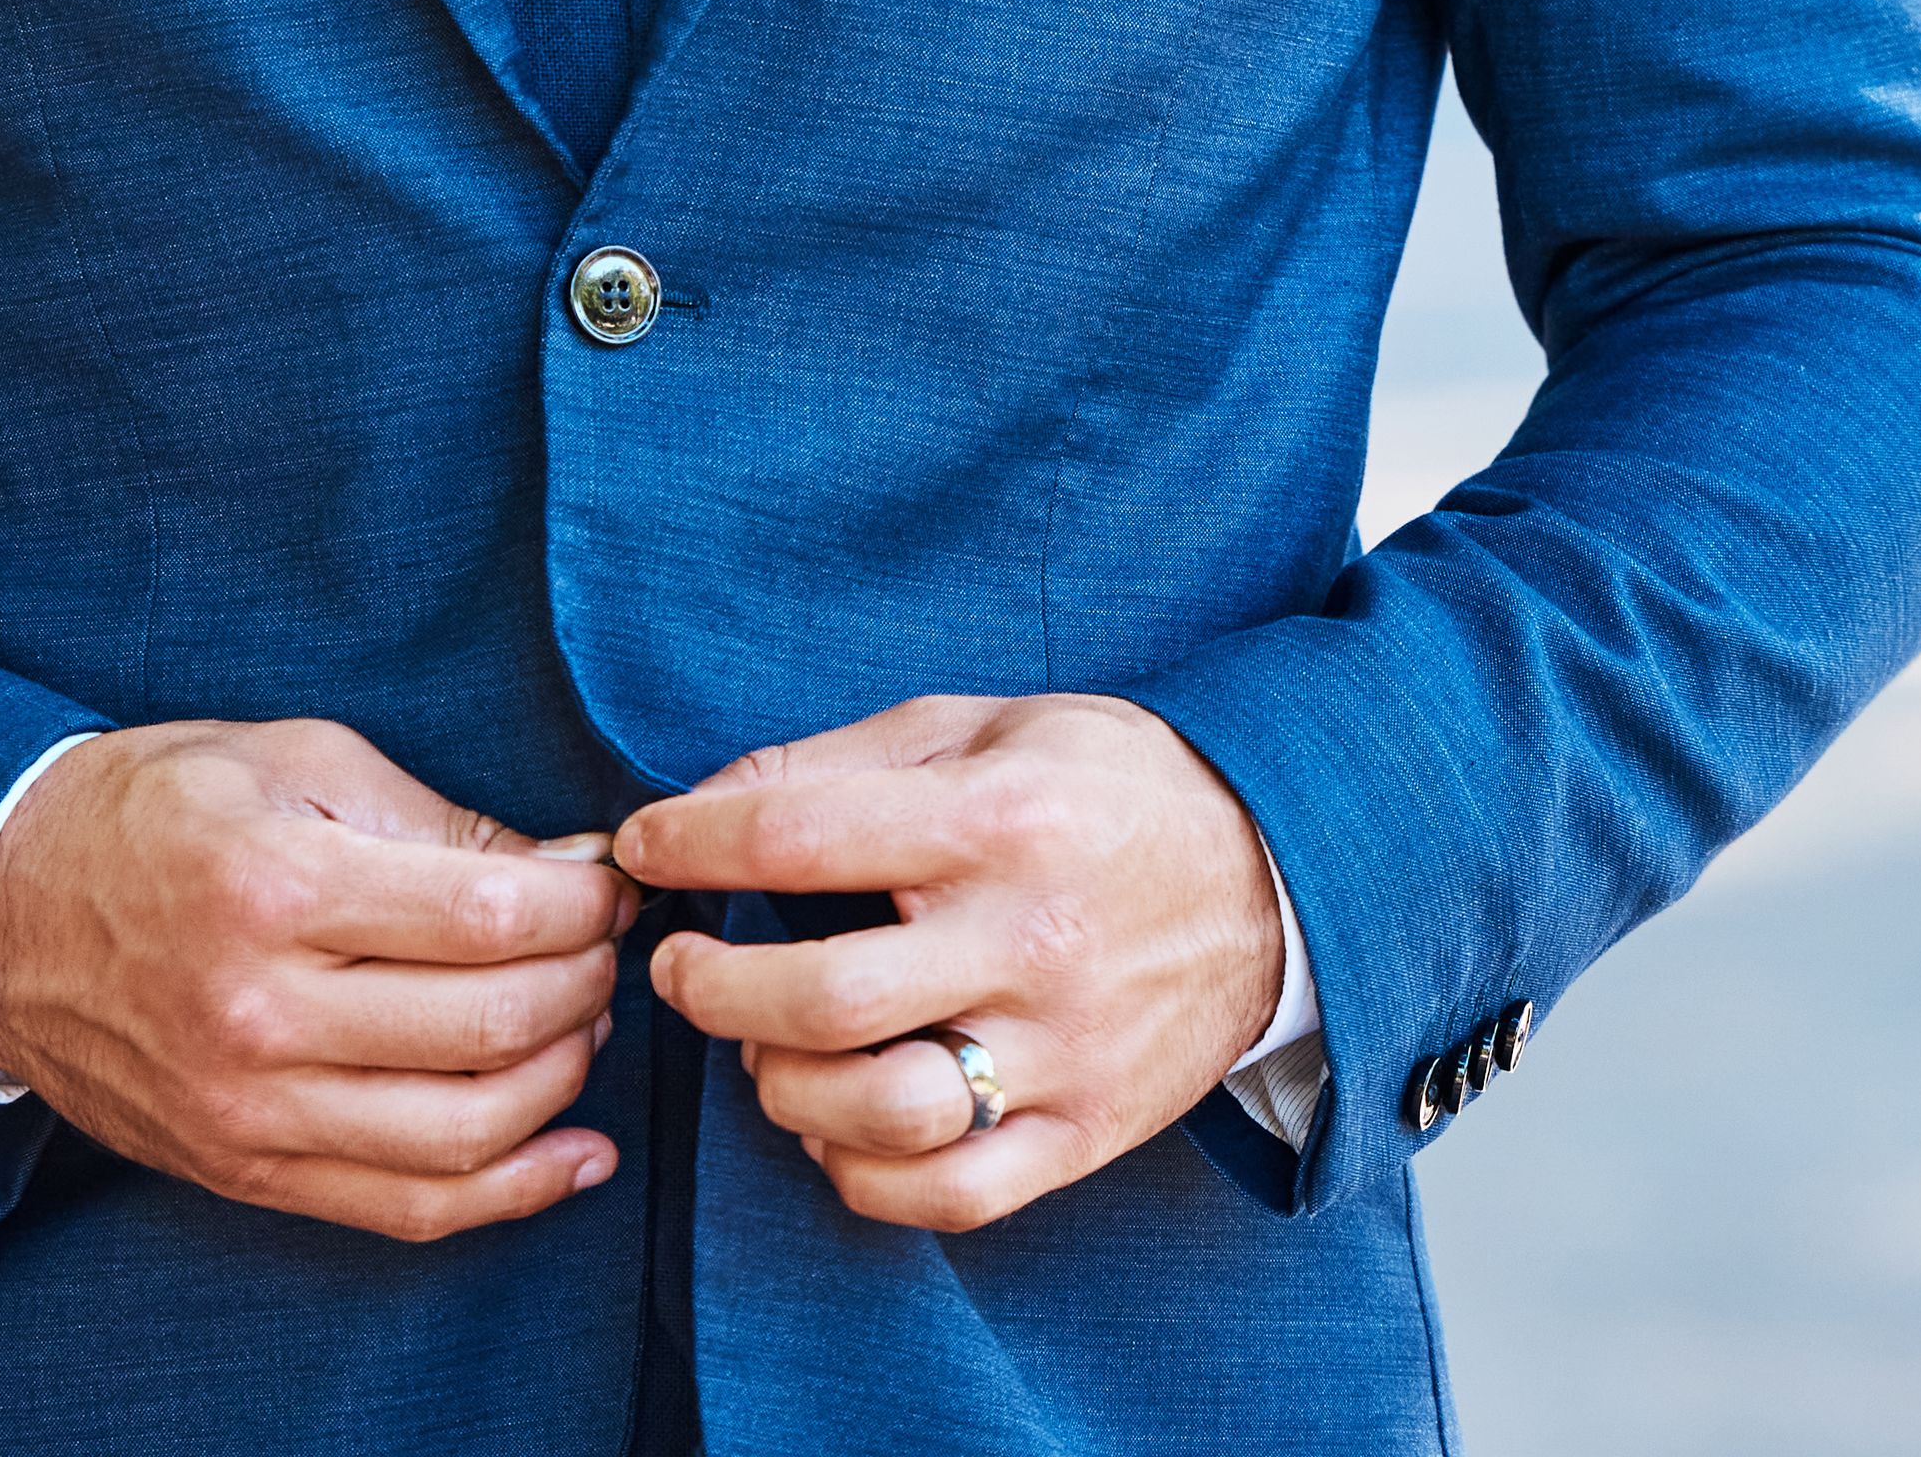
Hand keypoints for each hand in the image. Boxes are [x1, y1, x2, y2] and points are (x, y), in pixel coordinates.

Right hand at [0, 717, 628, 1240]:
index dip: (582, 903)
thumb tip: (567, 871)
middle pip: (492, 1025)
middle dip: (587, 981)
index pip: (488, 916)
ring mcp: (248, 1108)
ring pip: (464, 1131)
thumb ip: (435, 821)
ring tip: (582, 1021)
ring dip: (563, 1077)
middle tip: (604, 945)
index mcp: (277, 887)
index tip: (610, 882)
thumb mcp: (292, 759)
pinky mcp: (242, 1170)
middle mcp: (261, 1012)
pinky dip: (511, 1193)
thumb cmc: (152, 812)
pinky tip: (577, 1153)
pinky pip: (404, 1208)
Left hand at [613, 693, 1284, 1233]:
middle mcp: (1030, 940)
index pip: (801, 837)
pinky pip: (948, 1193)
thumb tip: (705, 801)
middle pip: (823, 998)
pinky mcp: (1085, 1129)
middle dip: (712, 989)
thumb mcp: (988, 727)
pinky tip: (837, 1126)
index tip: (646, 848)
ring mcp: (1062, 1048)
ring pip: (879, 1111)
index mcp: (1002, 819)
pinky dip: (862, 1174)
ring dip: (781, 1090)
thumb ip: (843, 760)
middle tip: (682, 970)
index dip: (693, 844)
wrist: (1275, 874)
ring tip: (765, 1051)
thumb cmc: (1107, 788)